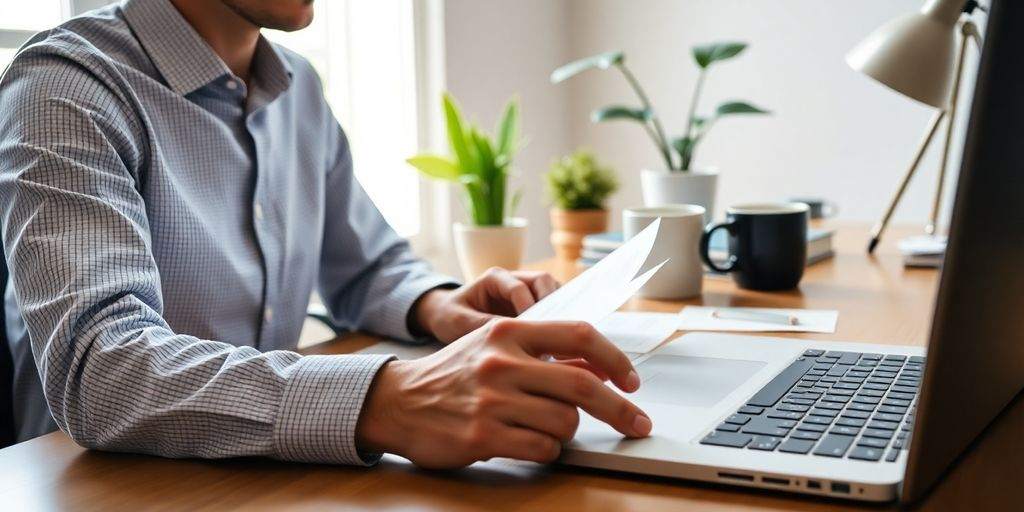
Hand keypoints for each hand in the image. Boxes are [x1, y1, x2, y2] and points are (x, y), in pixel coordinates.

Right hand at [356, 319, 651, 468]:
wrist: (398, 401)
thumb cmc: (455, 374)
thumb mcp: (496, 348)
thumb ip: (544, 353)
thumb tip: (597, 365)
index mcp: (510, 332)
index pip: (580, 334)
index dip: (615, 360)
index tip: (631, 381)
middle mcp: (502, 361)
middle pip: (582, 383)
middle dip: (619, 408)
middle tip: (637, 422)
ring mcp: (492, 399)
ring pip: (564, 421)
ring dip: (567, 431)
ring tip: (545, 428)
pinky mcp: (483, 435)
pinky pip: (542, 449)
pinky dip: (547, 451)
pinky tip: (530, 444)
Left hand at [412, 267, 559, 342]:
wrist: (446, 316)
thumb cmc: (450, 316)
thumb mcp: (459, 322)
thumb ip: (484, 325)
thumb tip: (514, 338)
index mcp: (494, 278)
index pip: (519, 287)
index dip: (528, 308)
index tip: (532, 333)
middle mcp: (513, 279)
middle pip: (543, 281)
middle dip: (552, 305)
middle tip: (553, 334)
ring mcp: (525, 291)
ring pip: (554, 291)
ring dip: (560, 312)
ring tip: (560, 340)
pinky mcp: (532, 304)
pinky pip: (553, 306)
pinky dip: (558, 321)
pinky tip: (558, 343)